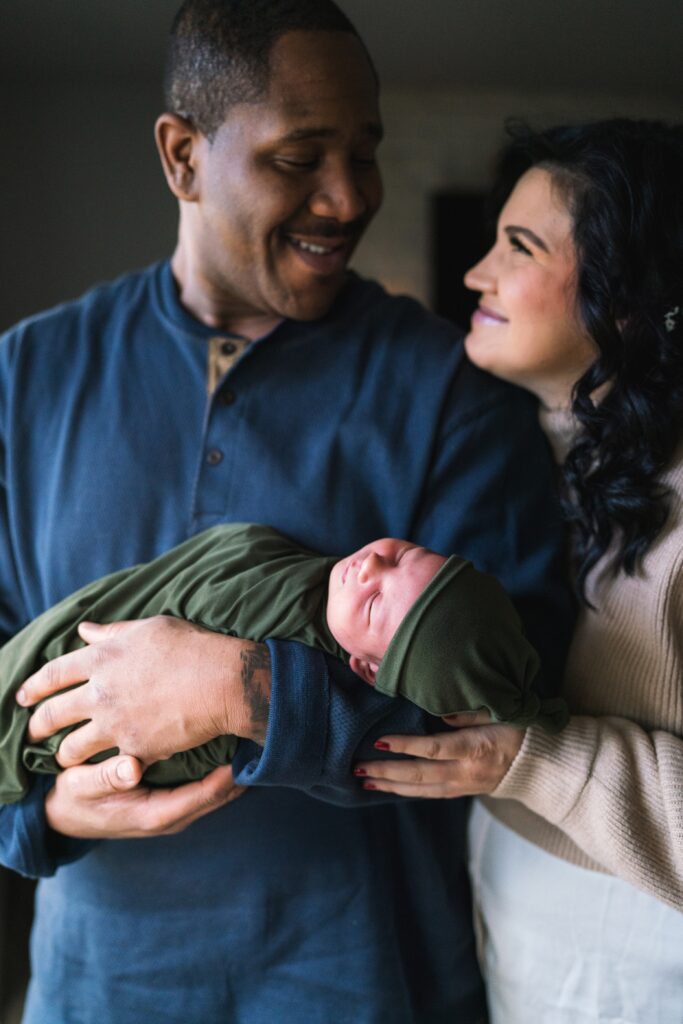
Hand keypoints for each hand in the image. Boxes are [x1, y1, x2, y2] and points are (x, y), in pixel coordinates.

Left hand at [17, 617, 270, 767]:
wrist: (221, 681)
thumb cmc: (191, 647)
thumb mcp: (150, 628)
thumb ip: (113, 633)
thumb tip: (85, 630)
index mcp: (102, 657)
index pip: (54, 672)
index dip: (34, 685)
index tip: (22, 695)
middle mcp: (101, 691)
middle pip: (54, 712)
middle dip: (37, 725)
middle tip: (31, 732)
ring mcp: (115, 723)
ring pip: (72, 746)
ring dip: (62, 753)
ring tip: (61, 758)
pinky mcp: (135, 749)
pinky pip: (107, 765)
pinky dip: (100, 771)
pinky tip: (97, 773)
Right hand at [44, 756, 245, 838]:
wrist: (63, 816)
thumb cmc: (74, 797)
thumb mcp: (82, 786)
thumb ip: (107, 777)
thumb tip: (132, 768)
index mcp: (154, 815)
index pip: (204, 796)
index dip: (228, 774)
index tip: (245, 747)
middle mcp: (171, 816)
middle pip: (220, 796)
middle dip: (240, 769)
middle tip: (259, 736)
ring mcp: (174, 811)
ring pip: (217, 793)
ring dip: (235, 769)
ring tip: (253, 737)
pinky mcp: (173, 801)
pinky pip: (206, 788)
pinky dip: (221, 770)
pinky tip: (230, 745)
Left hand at [353, 712, 524, 797]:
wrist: (541, 765)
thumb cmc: (517, 729)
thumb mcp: (498, 712)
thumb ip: (469, 712)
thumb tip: (441, 712)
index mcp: (474, 748)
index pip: (433, 749)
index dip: (405, 746)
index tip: (379, 741)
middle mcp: (466, 772)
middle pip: (419, 775)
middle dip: (386, 772)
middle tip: (358, 769)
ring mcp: (463, 786)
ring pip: (421, 790)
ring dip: (390, 786)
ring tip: (364, 781)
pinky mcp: (461, 792)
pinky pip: (429, 794)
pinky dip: (406, 791)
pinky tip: (388, 787)